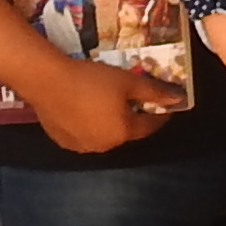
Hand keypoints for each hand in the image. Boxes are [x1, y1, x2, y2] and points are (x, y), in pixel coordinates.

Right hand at [23, 54, 179, 155]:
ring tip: (105, 102)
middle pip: (125, 131)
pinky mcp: (62, 140)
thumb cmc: (91, 80)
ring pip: (103, 134)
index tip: (164, 106)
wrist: (47, 80)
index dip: (159, 115)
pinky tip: (83, 108)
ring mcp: (80, 146)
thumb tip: (178, 99)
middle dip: (131, 117)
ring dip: (108, 122)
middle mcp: (104, 146)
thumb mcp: (128, 81)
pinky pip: (82, 133)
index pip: (149, 127)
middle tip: (131, 99)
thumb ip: (154, 92)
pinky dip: (87, 124)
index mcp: (123, 133)